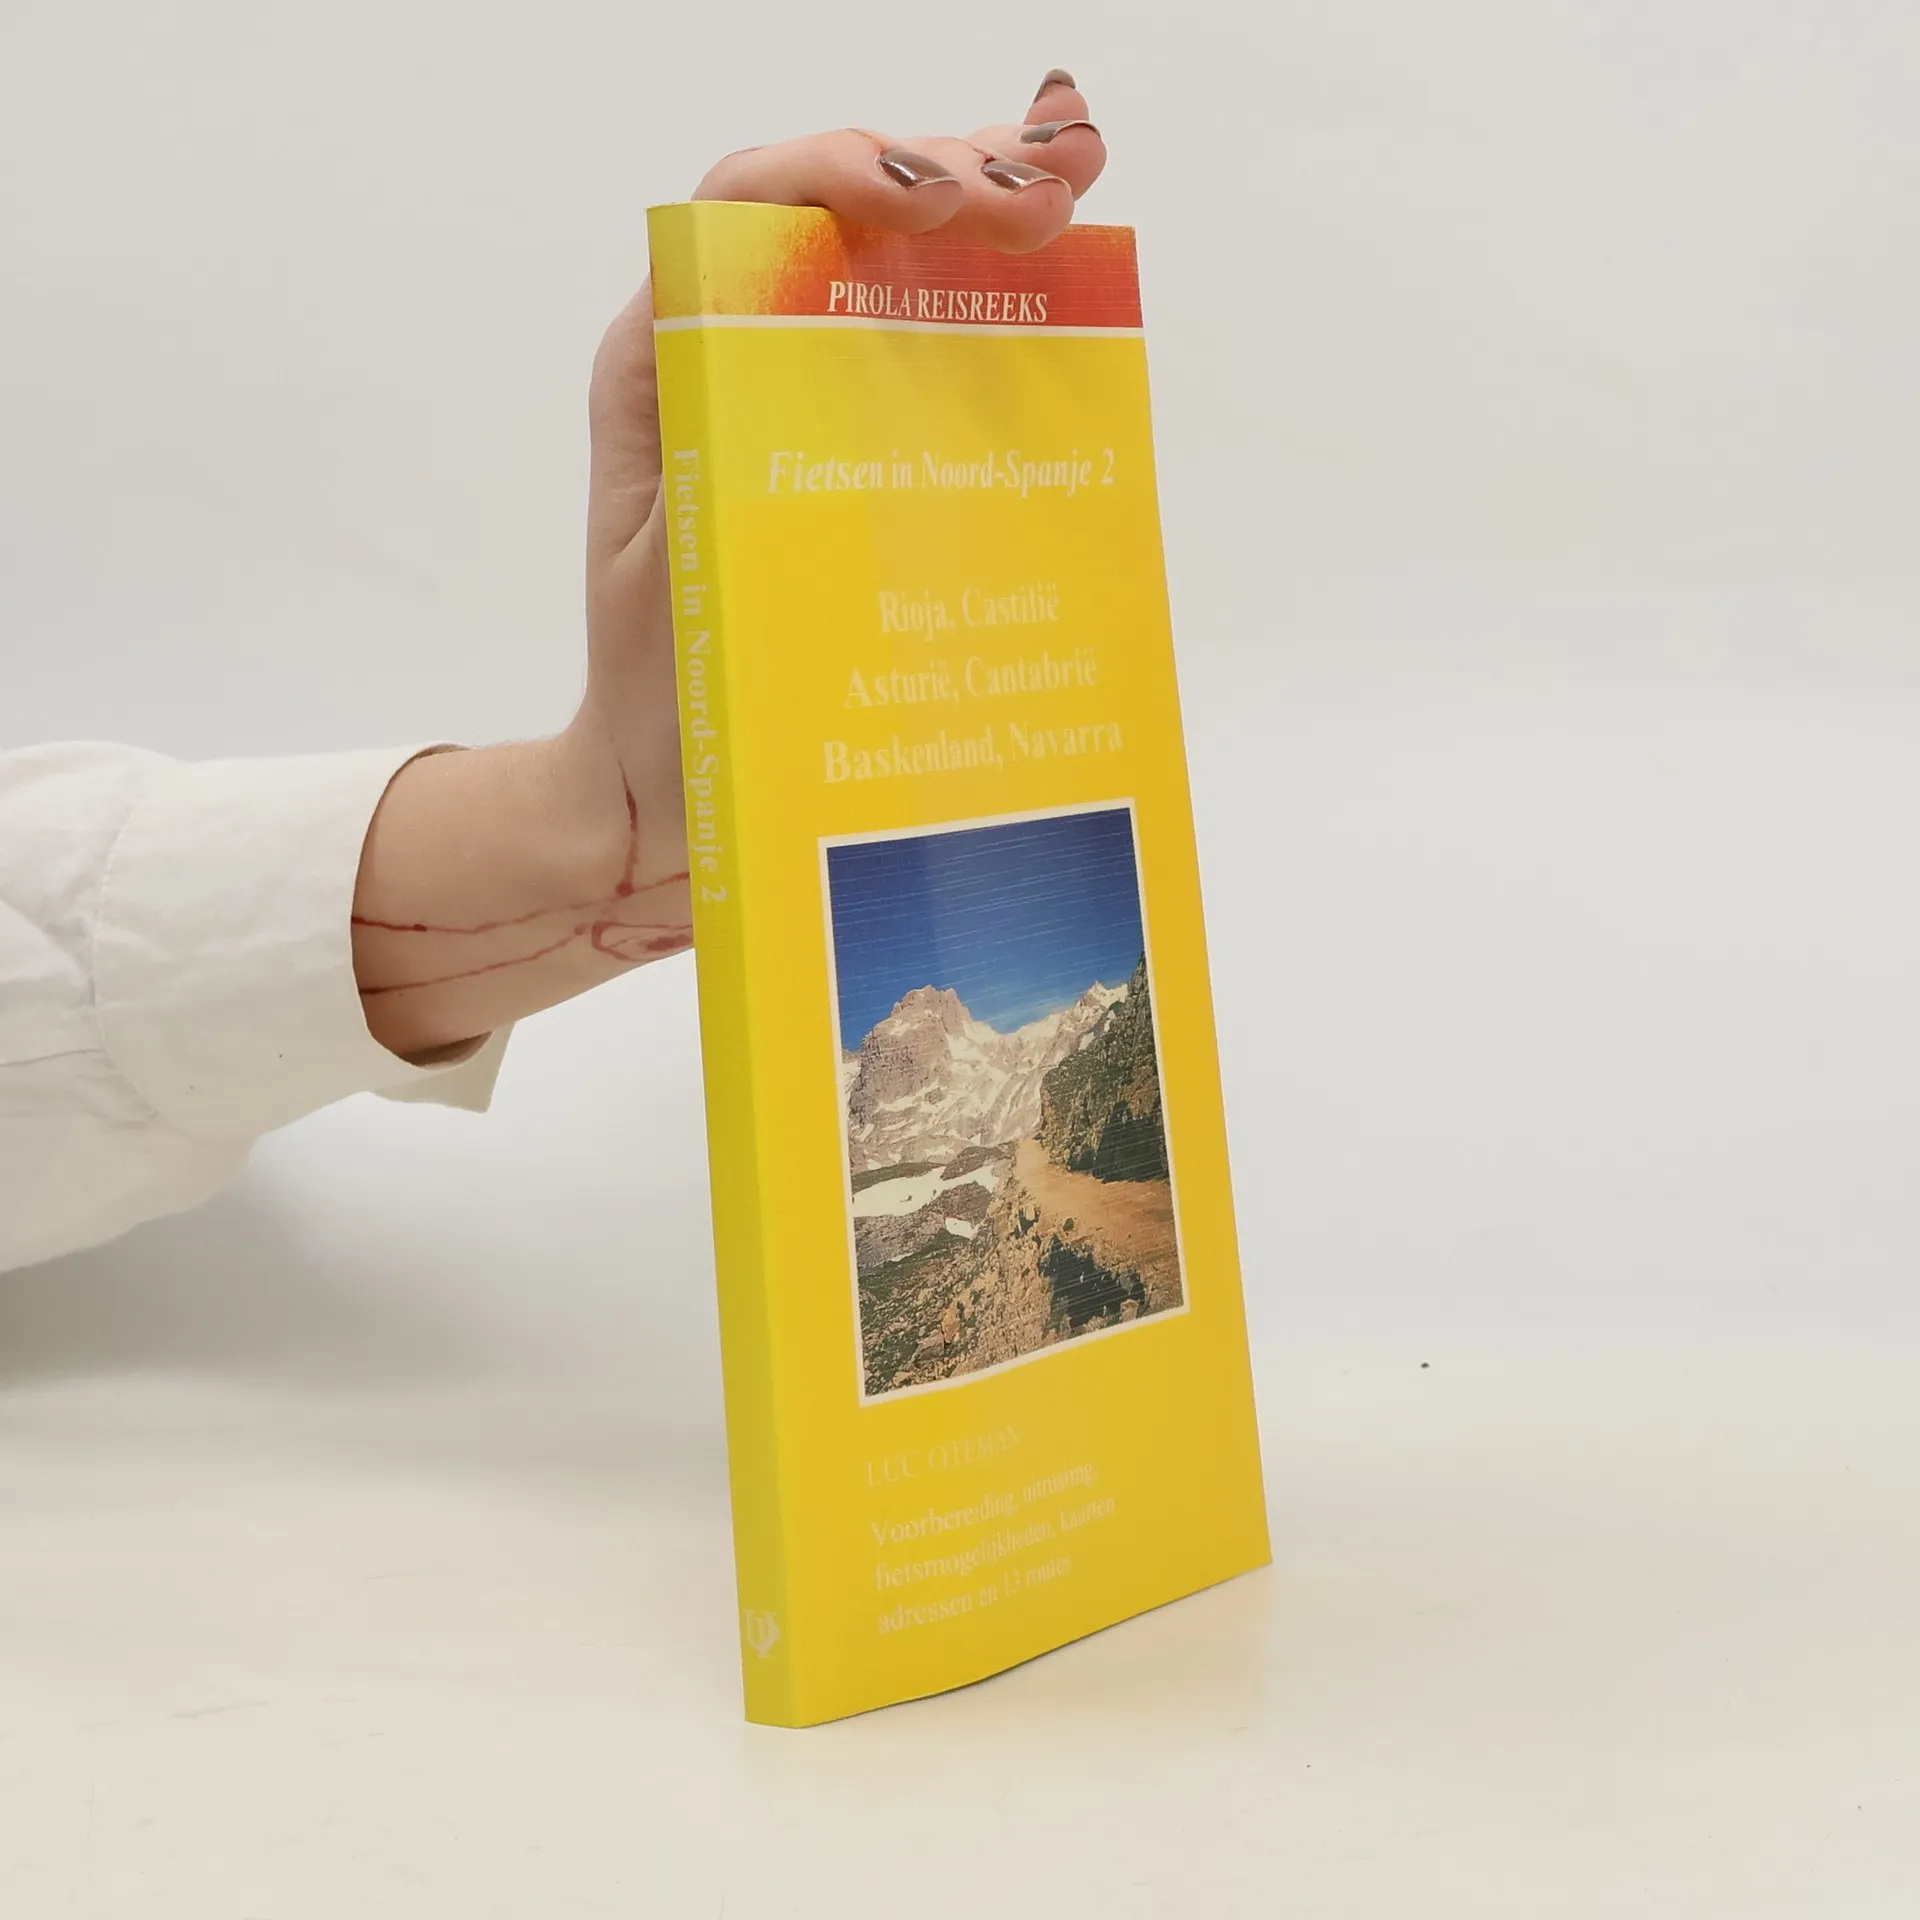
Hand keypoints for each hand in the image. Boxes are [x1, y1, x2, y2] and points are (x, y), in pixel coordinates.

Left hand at [352, 73, 1106, 1058]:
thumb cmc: (662, 703)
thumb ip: (700, 447)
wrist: (665, 802)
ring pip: (885, 272)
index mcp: (674, 373)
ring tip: (1073, 191)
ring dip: (982, 213)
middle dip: (947, 174)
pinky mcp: (850, 465)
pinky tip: (1060, 282)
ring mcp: (798, 414)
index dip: (842, 173)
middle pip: (834, 216)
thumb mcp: (671, 565)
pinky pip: (916, 361)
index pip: (746, 212)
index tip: (942, 204)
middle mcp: (731, 370)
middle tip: (1052, 188)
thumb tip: (773, 331)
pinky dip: (989, 308)